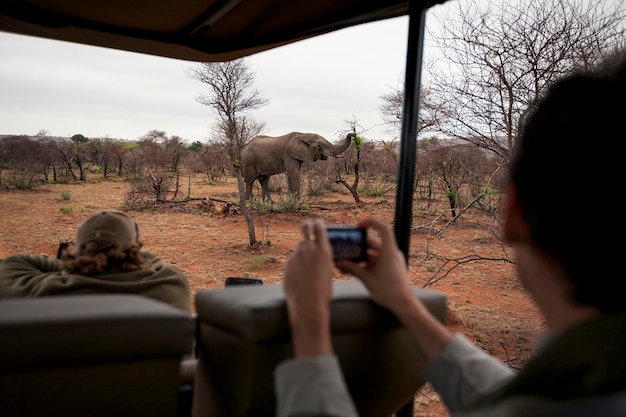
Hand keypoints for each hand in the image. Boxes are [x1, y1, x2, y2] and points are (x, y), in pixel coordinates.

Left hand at [283, 218, 333, 356]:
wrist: (308, 303)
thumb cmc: (323, 291)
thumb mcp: (328, 271)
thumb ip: (322, 259)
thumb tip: (318, 257)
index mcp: (323, 249)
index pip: (319, 227)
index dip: (318, 223)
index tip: (317, 222)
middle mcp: (308, 248)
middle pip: (305, 230)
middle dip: (306, 227)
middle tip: (306, 225)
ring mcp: (296, 256)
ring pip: (298, 248)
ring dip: (302, 252)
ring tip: (307, 266)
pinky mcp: (287, 264)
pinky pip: (292, 261)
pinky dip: (296, 266)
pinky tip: (300, 278)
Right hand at [336, 217, 414, 312]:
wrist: (403, 304)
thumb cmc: (389, 291)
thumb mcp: (367, 279)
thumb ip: (352, 269)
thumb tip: (339, 263)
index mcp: (389, 252)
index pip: (383, 229)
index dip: (371, 223)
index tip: (358, 226)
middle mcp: (391, 254)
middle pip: (372, 243)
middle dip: (358, 246)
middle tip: (344, 249)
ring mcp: (391, 261)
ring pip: (372, 254)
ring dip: (359, 257)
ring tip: (345, 263)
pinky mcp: (389, 269)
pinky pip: (375, 262)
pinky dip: (365, 264)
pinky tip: (353, 271)